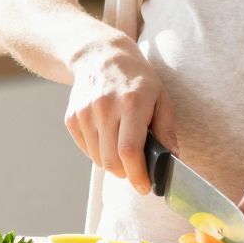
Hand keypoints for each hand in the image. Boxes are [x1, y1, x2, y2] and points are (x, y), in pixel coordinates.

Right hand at [64, 35, 175, 196]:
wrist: (101, 55)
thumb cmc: (138, 79)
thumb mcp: (161, 97)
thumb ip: (167, 129)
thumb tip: (172, 159)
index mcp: (132, 103)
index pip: (130, 151)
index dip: (138, 175)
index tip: (145, 187)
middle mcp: (105, 108)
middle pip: (112, 161)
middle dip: (127, 174)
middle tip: (137, 172)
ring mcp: (85, 113)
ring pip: (98, 159)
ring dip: (113, 163)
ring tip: (123, 148)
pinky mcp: (71, 117)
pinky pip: (86, 149)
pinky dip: (99, 152)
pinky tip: (108, 136)